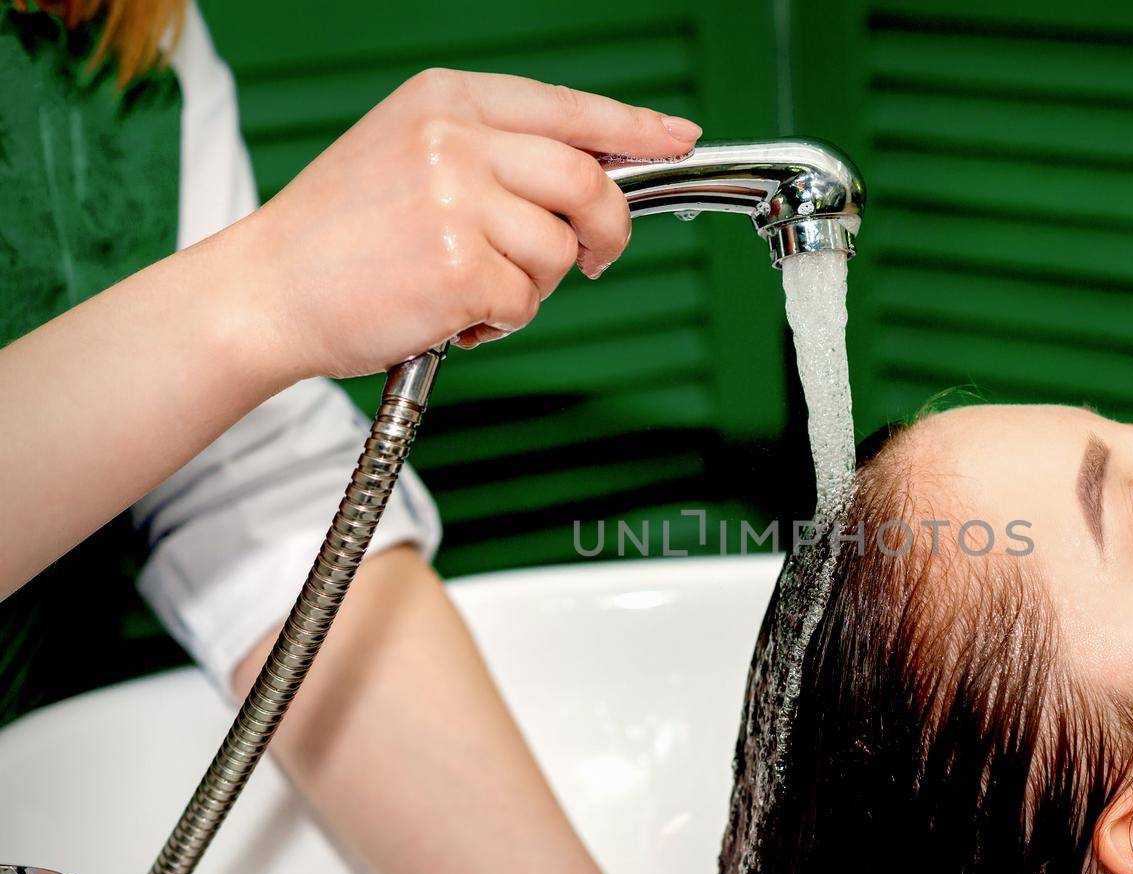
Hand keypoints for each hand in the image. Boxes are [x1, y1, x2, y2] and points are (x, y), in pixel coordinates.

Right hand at [222, 69, 701, 381]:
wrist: (266, 291)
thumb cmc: (339, 235)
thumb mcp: (411, 153)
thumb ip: (497, 151)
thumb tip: (594, 171)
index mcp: (446, 101)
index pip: (567, 108)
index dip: (632, 129)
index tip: (674, 138)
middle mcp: (453, 140)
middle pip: (586, 182)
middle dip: (606, 231)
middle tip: (595, 259)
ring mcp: (456, 202)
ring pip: (560, 251)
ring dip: (533, 286)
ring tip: (471, 289)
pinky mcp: (459, 268)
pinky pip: (525, 301)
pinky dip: (500, 321)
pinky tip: (451, 314)